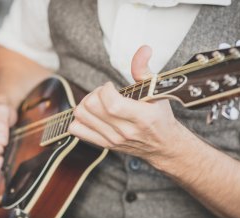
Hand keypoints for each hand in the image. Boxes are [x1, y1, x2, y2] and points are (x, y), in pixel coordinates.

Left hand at [68, 46, 181, 163]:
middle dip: (95, 93)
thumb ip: (144, 70)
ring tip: (98, 102)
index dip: (105, 89)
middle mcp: (125, 131)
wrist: (163, 146)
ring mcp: (113, 140)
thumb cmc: (160, 117)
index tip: (112, 87)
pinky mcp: (104, 145)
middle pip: (91, 107)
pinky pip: (77, 130)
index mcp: (141, 118)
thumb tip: (143, 49)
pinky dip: (80, 119)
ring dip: (86, 104)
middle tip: (105, 93)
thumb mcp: (157, 92)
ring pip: (80, 116)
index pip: (110, 103)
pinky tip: (92, 115)